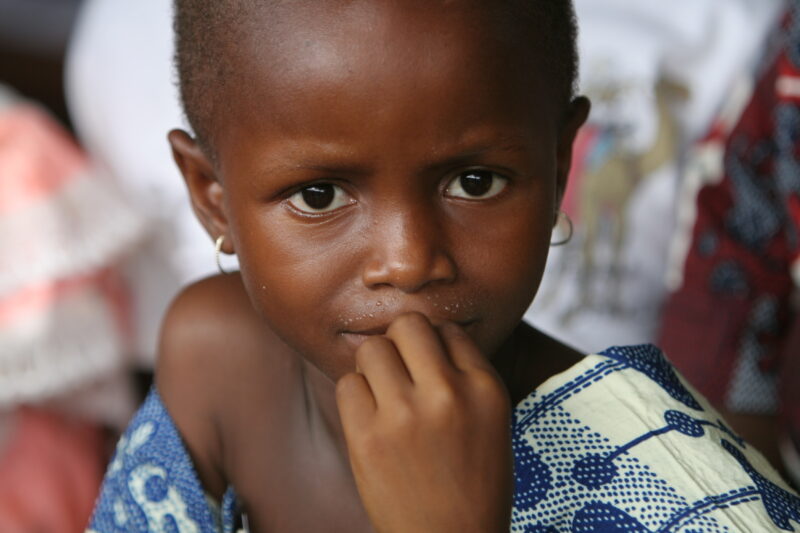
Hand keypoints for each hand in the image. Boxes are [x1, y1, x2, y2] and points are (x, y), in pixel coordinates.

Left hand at [336, 312, 512, 532]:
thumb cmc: (473, 483)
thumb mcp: (492, 421)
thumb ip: (464, 375)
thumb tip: (424, 335)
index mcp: (485, 388)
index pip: (448, 329)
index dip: (433, 347)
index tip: (428, 371)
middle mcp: (448, 394)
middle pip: (407, 325)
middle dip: (400, 343)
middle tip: (400, 372)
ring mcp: (405, 415)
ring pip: (373, 348)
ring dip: (375, 368)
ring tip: (384, 397)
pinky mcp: (367, 438)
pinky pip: (347, 384)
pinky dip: (355, 396)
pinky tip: (370, 419)